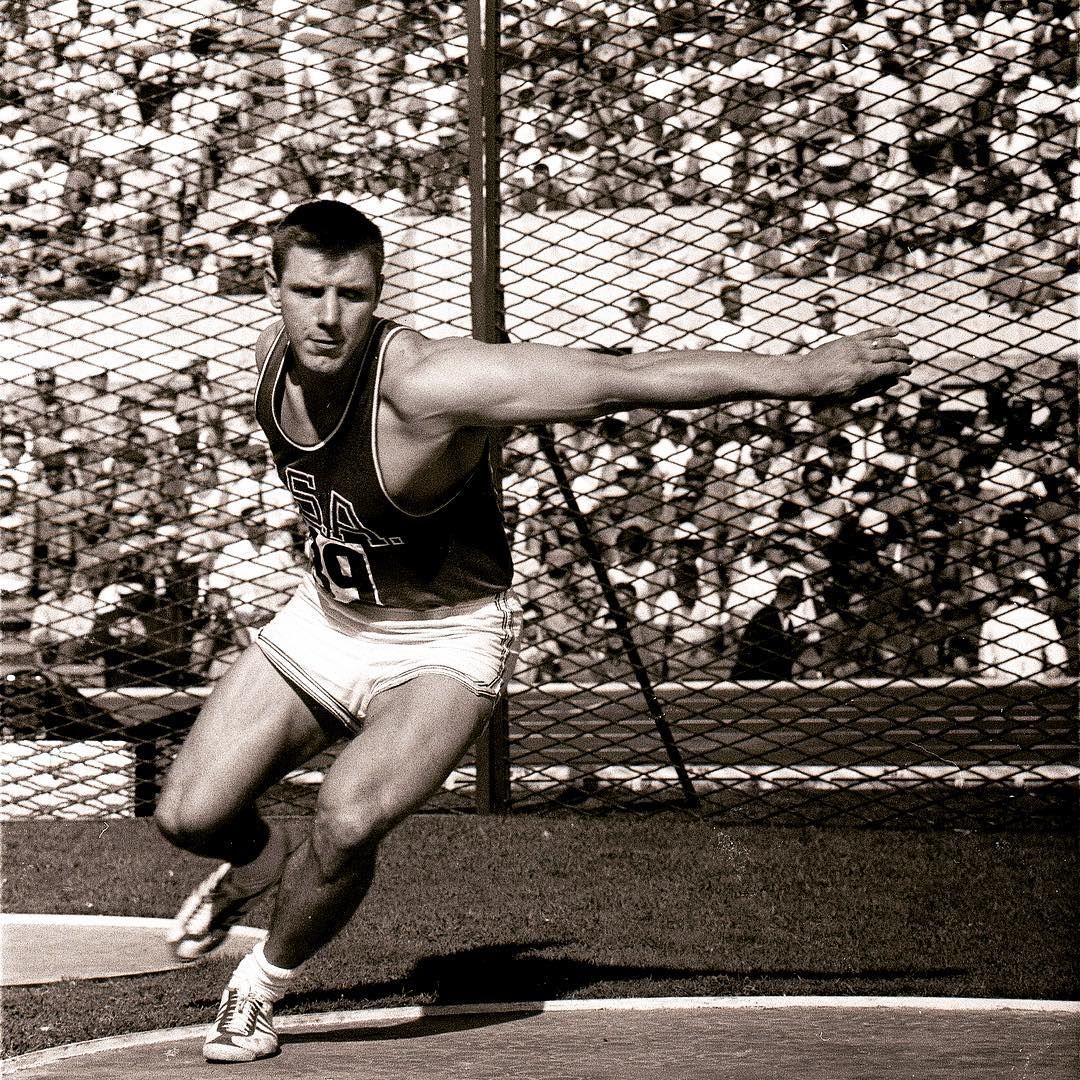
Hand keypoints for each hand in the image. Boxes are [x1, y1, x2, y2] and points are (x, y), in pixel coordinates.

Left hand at [799, 328, 913, 402]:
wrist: (805, 376)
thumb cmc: (827, 391)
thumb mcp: (850, 397)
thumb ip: (874, 389)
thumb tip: (894, 382)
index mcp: (864, 375)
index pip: (892, 369)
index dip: (904, 370)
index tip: (909, 371)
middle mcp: (862, 359)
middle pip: (891, 354)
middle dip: (904, 357)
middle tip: (910, 360)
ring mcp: (855, 347)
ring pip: (884, 342)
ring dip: (898, 345)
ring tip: (905, 349)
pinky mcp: (849, 339)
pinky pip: (871, 333)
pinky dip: (885, 331)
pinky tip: (896, 332)